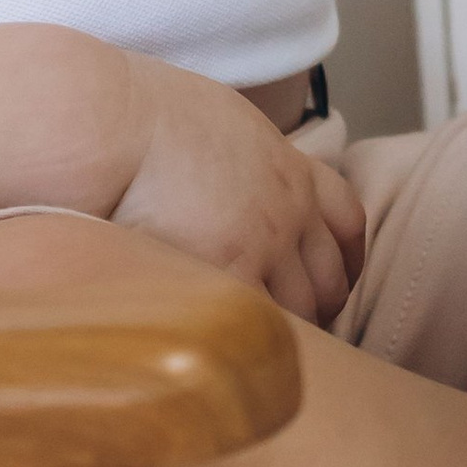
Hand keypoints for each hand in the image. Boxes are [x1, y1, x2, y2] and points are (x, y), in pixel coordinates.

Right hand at [111, 61, 366, 323]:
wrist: (118, 123)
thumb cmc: (145, 115)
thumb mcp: (219, 122)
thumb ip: (240, 159)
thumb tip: (222, 178)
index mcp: (289, 168)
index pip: (347, 220)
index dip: (347, 257)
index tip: (336, 278)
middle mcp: (289, 209)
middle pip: (331, 277)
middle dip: (320, 307)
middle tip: (298, 329)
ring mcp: (266, 244)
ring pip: (303, 310)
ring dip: (289, 331)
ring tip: (263, 349)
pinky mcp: (231, 273)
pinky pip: (265, 322)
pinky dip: (256, 340)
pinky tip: (239, 351)